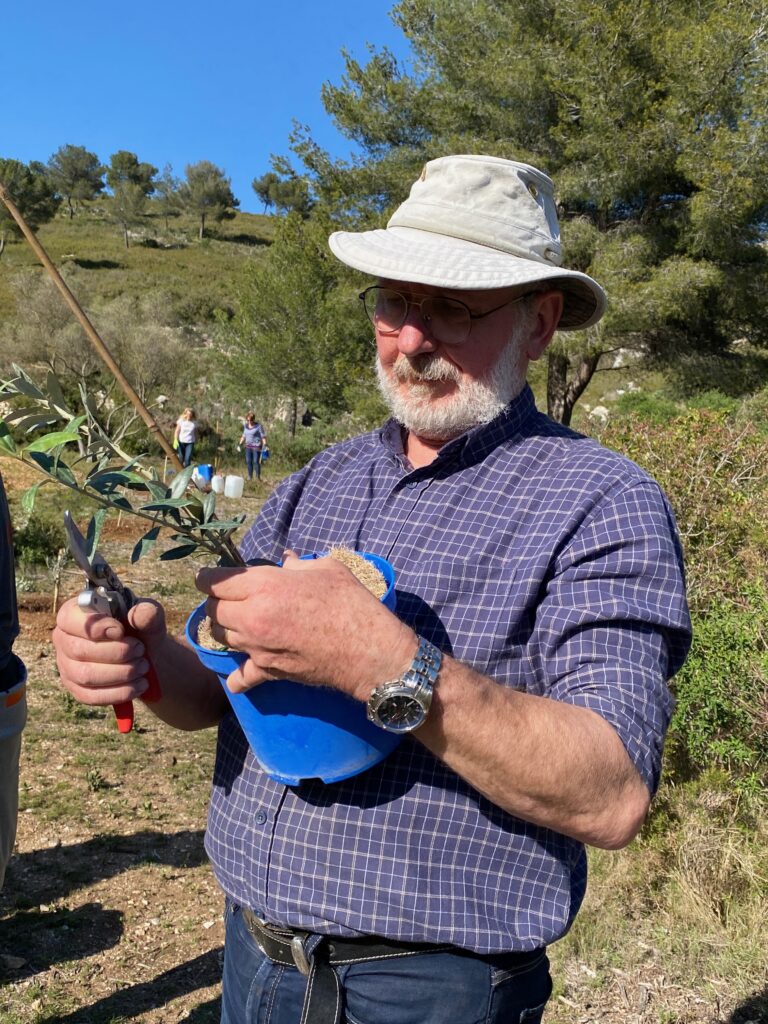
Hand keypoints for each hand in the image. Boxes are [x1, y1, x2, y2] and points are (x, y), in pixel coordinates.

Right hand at [52, 597, 166, 707]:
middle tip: (140, 650)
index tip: (121, 631)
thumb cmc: (141, 628)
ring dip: (120, 673)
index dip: (94, 626)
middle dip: (116, 653)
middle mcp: (64, 638)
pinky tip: (138, 685)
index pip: (69, 618)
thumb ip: (148, 612)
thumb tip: (140, 614)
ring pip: (85, 675)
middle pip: (78, 650)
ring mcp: (66, 665)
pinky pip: (90, 696)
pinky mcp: (76, 688)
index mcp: (75, 612)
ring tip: (143, 667)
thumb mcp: (149, 615)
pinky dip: (118, 693)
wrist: (146, 655)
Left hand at [195, 553, 416, 700]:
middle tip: (231, 597)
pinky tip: (241, 668)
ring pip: (222, 638)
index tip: (208, 577)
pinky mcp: (267, 671)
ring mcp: (257, 647)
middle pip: (213, 610)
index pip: (215, 581)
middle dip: (217, 601)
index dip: (207, 577)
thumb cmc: (350, 603)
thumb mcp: (326, 570)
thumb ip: (298, 564)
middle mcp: (253, 617)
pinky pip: (239, 677)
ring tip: (241, 622)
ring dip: (227, 629)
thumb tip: (287, 560)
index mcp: (264, 586)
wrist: (368, 650)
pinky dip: (237, 675)